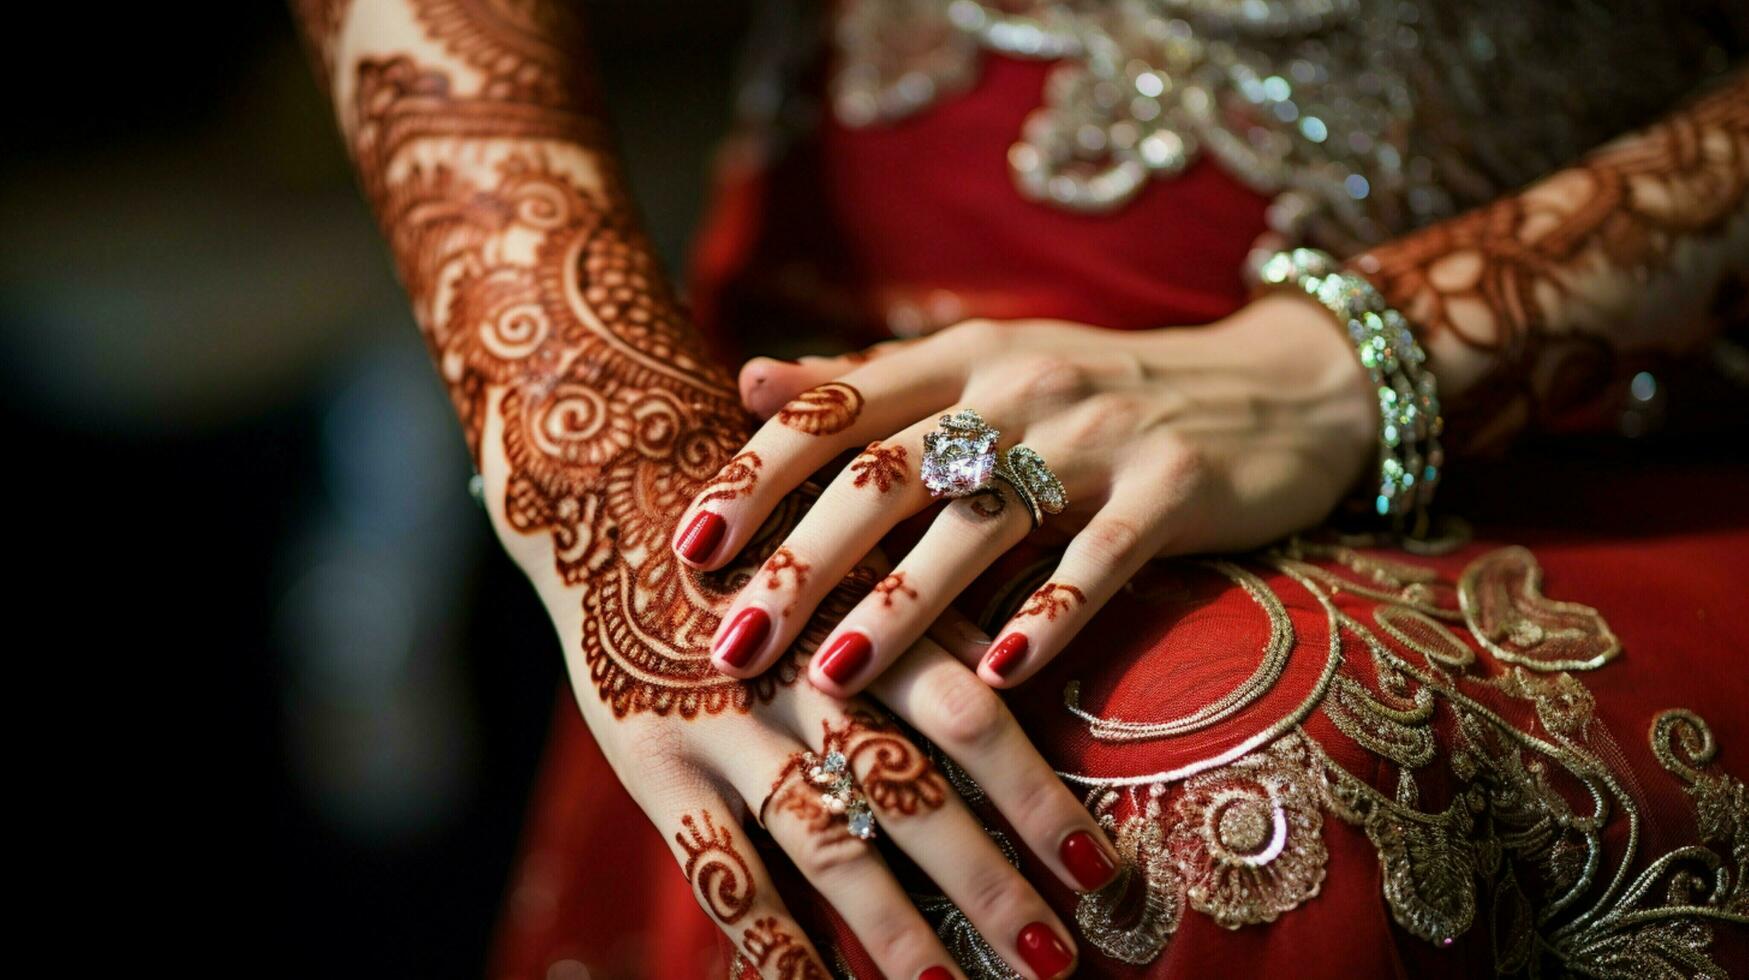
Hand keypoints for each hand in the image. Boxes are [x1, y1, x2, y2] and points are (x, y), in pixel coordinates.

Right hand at [503, 473, 1106, 979]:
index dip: (1035, 798)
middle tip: (1053, 962)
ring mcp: (727, 727)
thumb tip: (1036, 688)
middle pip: (909, 795)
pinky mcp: (658, 767)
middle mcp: (804, 677)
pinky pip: (722, 874)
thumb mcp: (863, 550)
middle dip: (986, 887)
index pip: (971, 718)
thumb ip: (939, 621)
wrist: (620, 499)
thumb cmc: (776, 536)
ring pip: (823, 844)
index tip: (1098, 871)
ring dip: (895, 932)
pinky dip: (774, 943)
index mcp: (870, 617)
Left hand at [673, 292, 1375, 694]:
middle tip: (733, 640)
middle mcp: (1022, 386)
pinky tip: (997, 680)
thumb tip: (752, 381)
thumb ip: (874, 381)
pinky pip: (1099, 562)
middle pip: (889, 473)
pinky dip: (1047, 619)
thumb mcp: (988, 367)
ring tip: (833, 678)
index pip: (838, 408)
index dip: (759, 476)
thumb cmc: (1103, 394)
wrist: (1278, 389)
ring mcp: (1103, 435)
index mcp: (964, 358)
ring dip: (903, 608)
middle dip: (803, 563)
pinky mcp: (1176, 489)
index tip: (690, 547)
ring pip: (981, 525)